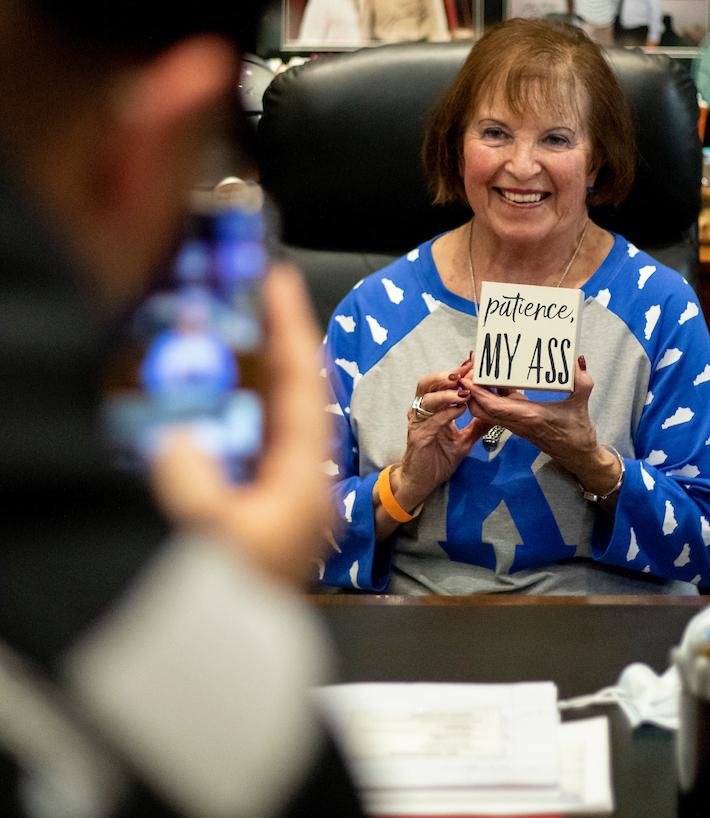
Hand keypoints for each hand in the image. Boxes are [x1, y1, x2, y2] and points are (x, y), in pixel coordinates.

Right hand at [151, 262, 333, 589]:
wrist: (239, 653)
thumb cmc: (242, 603)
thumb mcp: (216, 540)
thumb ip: (196, 485)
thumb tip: (179, 440)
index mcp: (303, 478)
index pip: (301, 384)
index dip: (290, 328)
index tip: (280, 282)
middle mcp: (300, 476)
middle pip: (293, 389)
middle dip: (276, 339)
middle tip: (256, 294)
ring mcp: (281, 487)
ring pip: (274, 408)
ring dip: (257, 367)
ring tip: (238, 327)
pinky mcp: (259, 500)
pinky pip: (253, 434)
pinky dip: (239, 404)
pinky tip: (216, 391)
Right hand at [373, 360, 491, 537]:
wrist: (422, 483)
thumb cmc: (439, 459)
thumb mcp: (464, 441)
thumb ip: (477, 426)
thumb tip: (495, 413)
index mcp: (432, 409)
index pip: (440, 384)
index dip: (454, 373)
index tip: (470, 365)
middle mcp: (421, 412)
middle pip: (427, 384)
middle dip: (445, 376)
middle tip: (463, 373)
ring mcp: (417, 423)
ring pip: (426, 400)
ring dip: (446, 393)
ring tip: (463, 392)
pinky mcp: (417, 437)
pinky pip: (430, 421)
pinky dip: (445, 413)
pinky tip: (459, 410)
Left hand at [459, 355, 619, 496]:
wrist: (577, 456)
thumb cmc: (578, 433)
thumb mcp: (581, 404)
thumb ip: (582, 382)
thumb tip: (577, 360)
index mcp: (529, 417)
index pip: (494, 406)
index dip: (477, 392)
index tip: (467, 376)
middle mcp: (517, 421)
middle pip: (481, 409)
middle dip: (471, 390)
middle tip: (469, 369)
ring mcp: (515, 423)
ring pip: (486, 410)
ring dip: (478, 393)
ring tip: (478, 370)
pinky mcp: (517, 422)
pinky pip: (497, 409)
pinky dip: (490, 395)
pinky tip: (494, 378)